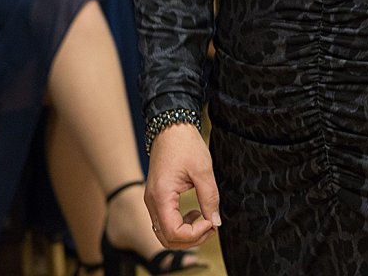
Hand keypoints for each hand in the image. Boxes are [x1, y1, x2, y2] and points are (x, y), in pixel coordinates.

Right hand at [145, 123, 220, 248]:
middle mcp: (152, 202)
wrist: (171, 128)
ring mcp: (152, 201)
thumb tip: (216, 222)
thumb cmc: (186, 145)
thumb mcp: (203, 170)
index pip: (173, 233)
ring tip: (205, 220)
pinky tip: (195, 213)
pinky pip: (164, 222)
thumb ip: (210, 198)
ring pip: (164, 233)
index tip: (212, 221)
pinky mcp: (156, 198)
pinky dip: (180, 225)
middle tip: (211, 226)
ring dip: (186, 234)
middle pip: (166, 239)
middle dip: (191, 239)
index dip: (195, 234)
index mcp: (161, 197)